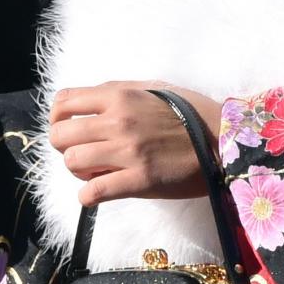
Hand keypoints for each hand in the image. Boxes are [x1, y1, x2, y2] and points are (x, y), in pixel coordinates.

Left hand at [50, 82, 217, 206]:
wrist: (225, 140)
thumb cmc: (192, 112)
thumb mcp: (154, 87)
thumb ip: (119, 91)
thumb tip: (90, 101)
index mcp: (119, 96)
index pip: (63, 102)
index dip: (58, 118)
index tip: (68, 128)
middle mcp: (118, 121)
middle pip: (59, 135)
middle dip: (64, 146)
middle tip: (82, 154)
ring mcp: (127, 152)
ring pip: (72, 162)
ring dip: (78, 170)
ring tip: (95, 172)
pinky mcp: (139, 181)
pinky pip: (93, 192)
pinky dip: (88, 195)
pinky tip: (97, 193)